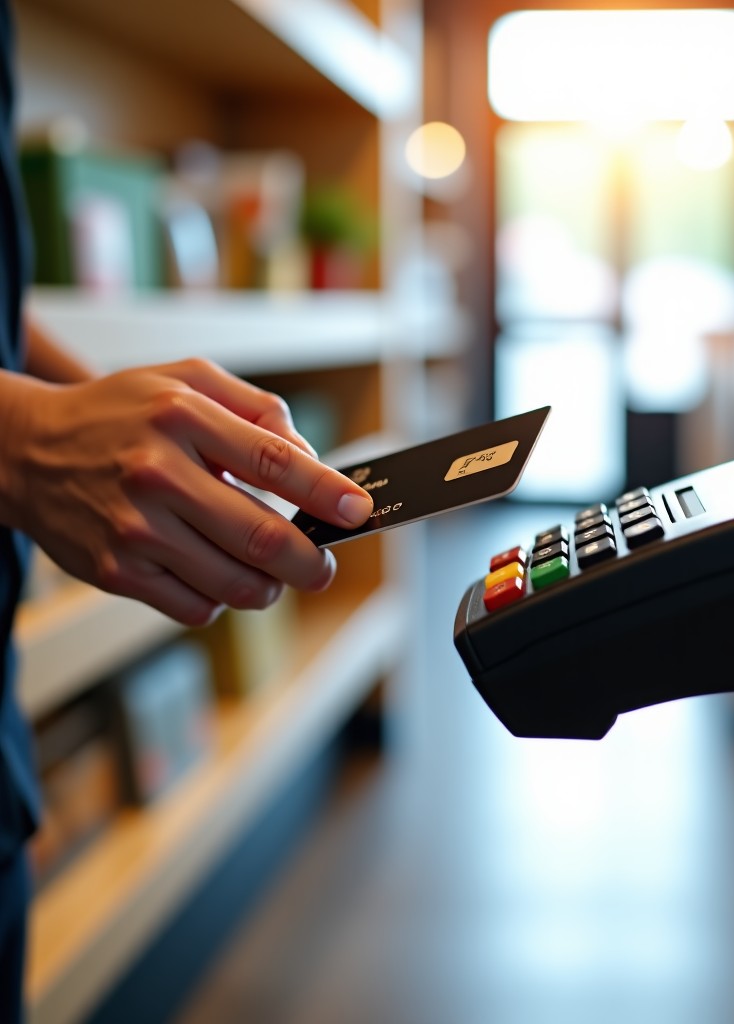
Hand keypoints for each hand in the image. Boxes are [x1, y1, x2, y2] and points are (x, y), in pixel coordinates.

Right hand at [0, 358, 372, 625]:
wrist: (28, 451)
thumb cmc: (124, 414)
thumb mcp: (188, 381)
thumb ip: (258, 411)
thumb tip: (313, 459)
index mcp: (182, 417)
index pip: (274, 462)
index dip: (327, 493)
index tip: (359, 511)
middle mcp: (157, 473)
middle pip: (263, 538)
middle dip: (312, 563)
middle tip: (323, 567)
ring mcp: (134, 528)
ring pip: (235, 584)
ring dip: (270, 587)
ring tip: (273, 574)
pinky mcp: (115, 572)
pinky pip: (195, 607)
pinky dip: (221, 598)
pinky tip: (214, 572)